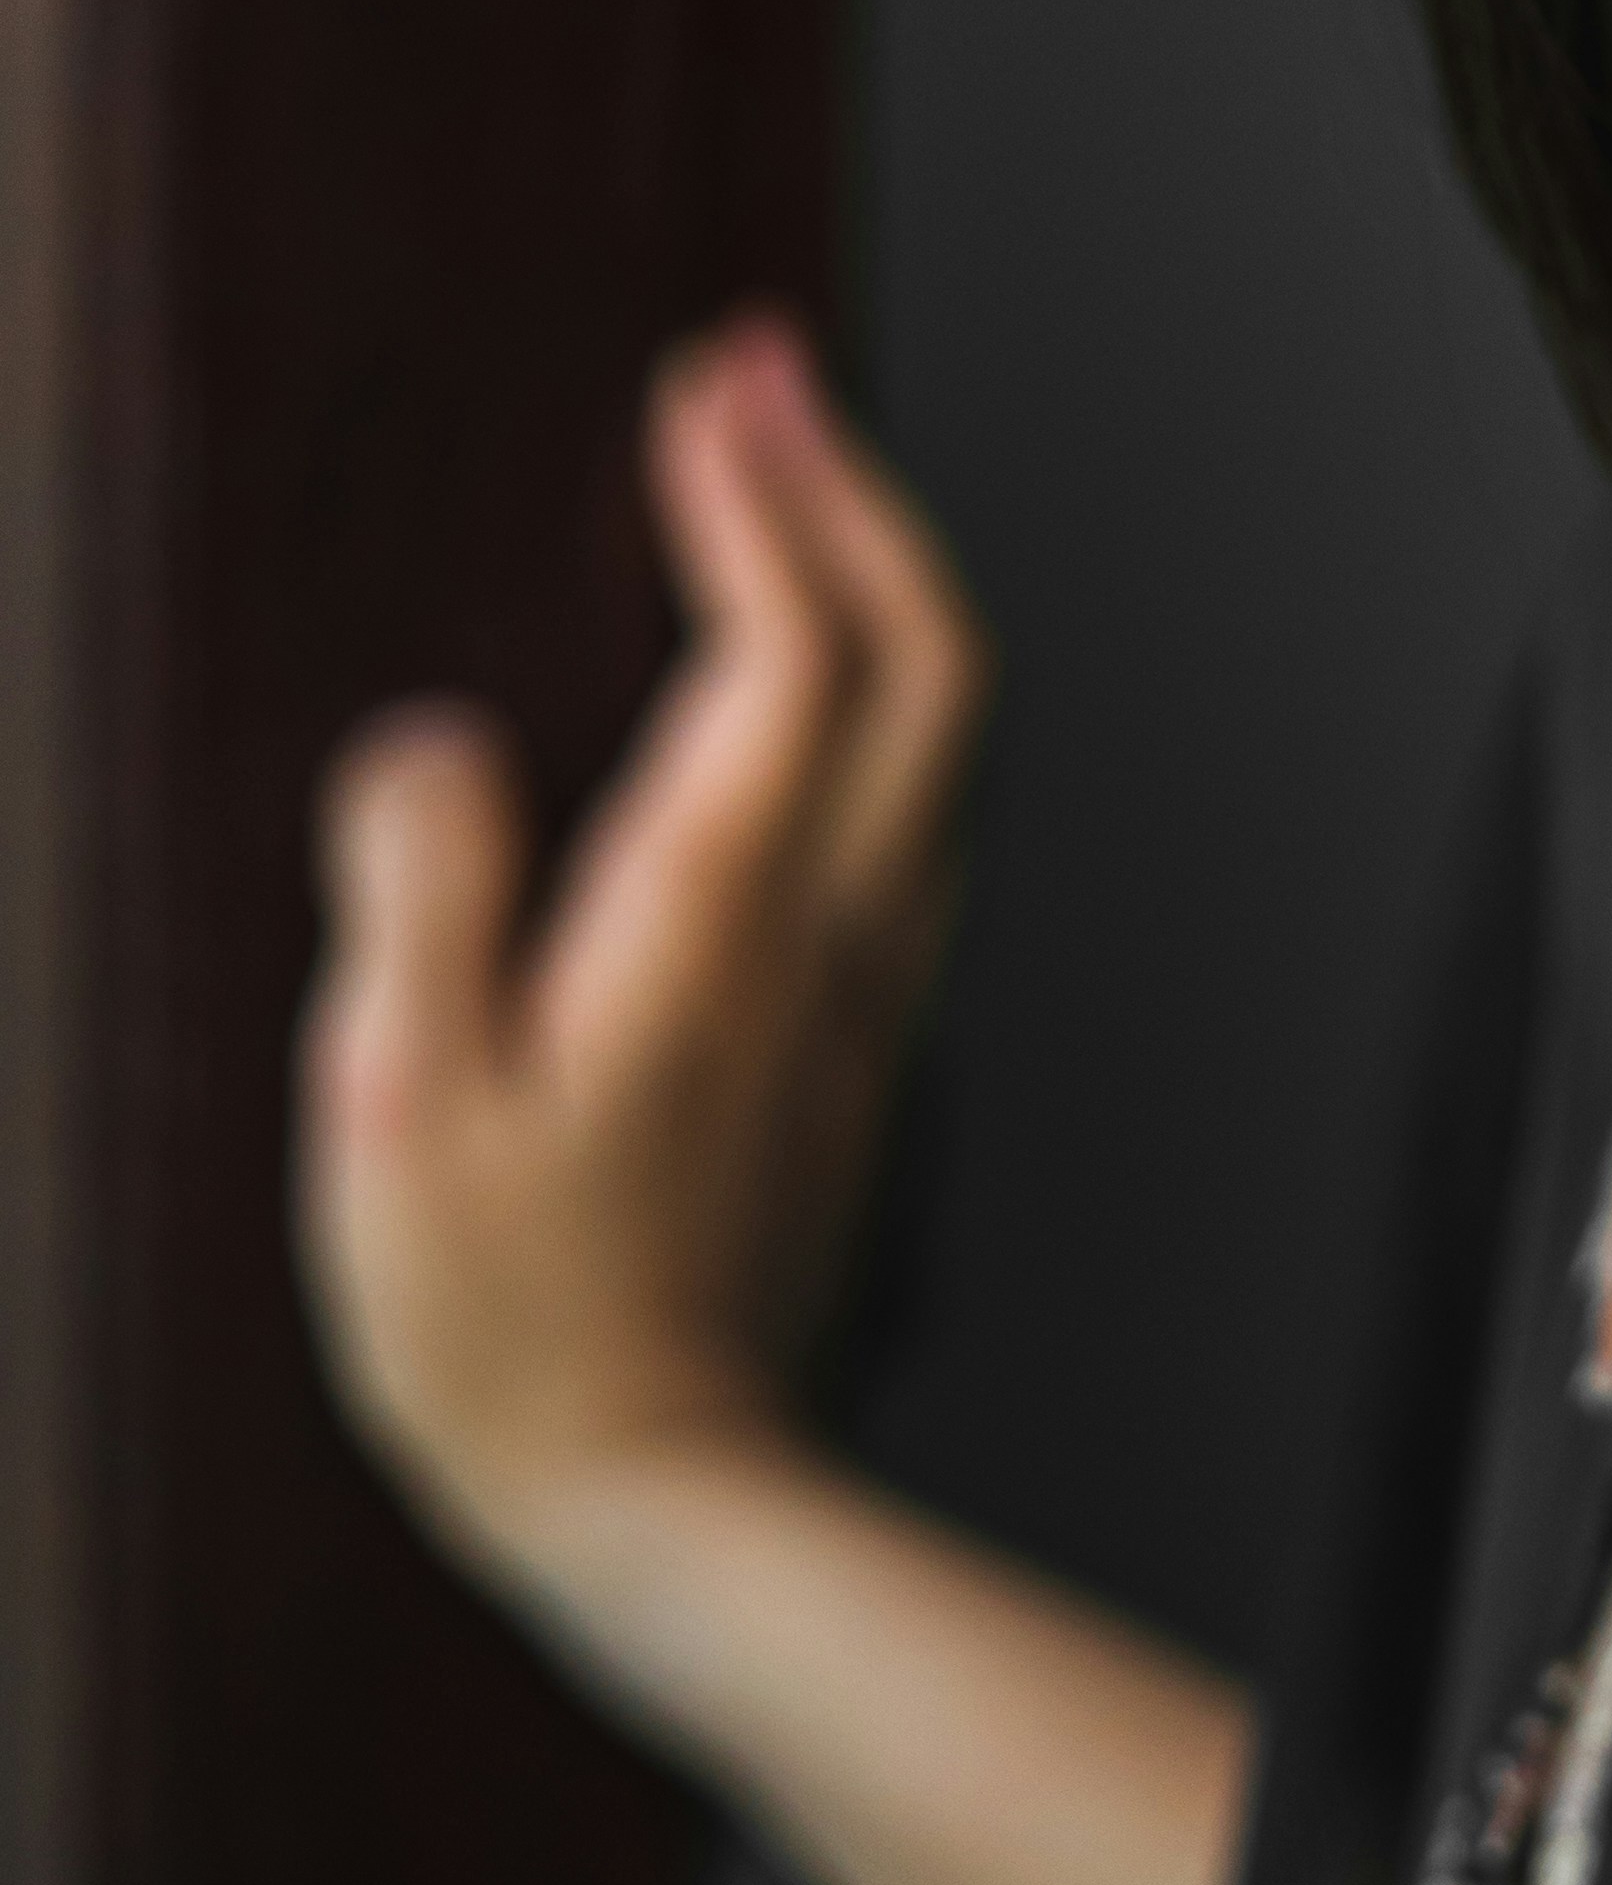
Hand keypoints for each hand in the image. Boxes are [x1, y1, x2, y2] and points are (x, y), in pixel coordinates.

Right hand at [296, 325, 988, 1610]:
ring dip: (875, 585)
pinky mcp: (850, 1048)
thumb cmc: (511, 1336)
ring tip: (786, 493)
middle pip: (925, 659)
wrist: (658, 1505)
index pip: (790, 650)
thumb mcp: (401, 1117)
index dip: (759, 497)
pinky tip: (792, 696)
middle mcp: (825, 939)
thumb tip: (434, 744)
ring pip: (938, 736)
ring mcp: (860, 993)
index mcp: (713, 926)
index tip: (712, 385)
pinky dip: (864, 696)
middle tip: (765, 379)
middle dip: (851, 491)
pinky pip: (903, 813)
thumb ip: (418, 903)